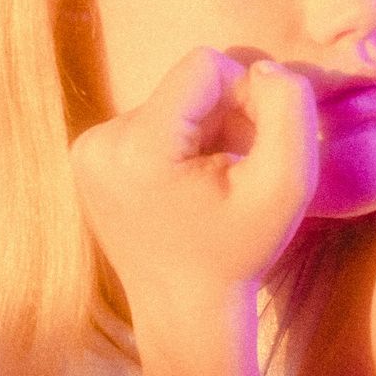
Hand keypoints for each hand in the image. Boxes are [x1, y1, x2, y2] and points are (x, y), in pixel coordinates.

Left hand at [69, 47, 318, 315]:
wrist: (183, 310)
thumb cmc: (239, 251)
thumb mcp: (286, 186)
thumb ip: (289, 112)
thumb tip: (262, 68)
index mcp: (140, 147)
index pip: (205, 65)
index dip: (245, 94)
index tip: (253, 143)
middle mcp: (101, 142)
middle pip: (185, 84)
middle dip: (221, 116)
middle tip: (235, 168)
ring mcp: (86, 150)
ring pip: (168, 100)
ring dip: (200, 130)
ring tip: (210, 183)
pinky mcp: (86, 157)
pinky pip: (146, 120)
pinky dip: (175, 143)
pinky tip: (183, 186)